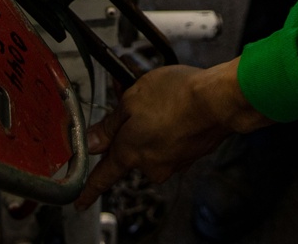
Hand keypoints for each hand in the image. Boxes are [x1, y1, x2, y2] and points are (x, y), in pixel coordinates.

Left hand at [76, 60, 268, 210]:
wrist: (218, 101)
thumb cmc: (177, 96)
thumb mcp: (133, 99)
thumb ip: (110, 124)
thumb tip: (93, 142)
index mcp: (129, 153)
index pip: (103, 176)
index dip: (89, 189)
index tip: (80, 201)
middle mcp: (150, 166)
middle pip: (129, 150)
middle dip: (128, 127)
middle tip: (130, 98)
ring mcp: (172, 163)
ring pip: (151, 142)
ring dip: (150, 123)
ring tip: (160, 96)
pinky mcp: (189, 156)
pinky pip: (170, 141)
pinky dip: (169, 125)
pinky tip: (176, 105)